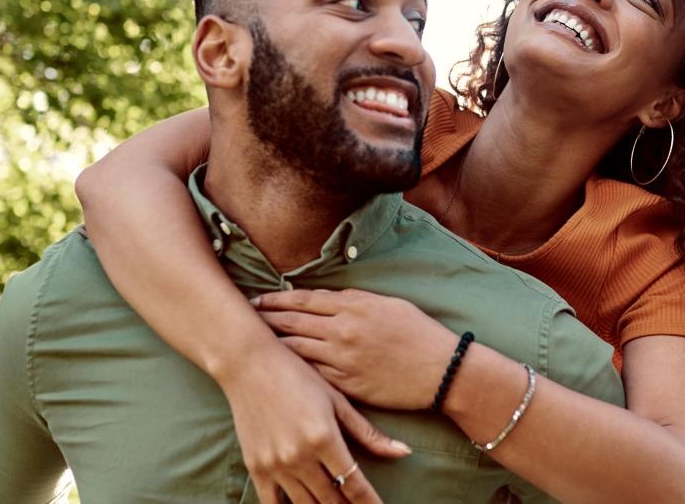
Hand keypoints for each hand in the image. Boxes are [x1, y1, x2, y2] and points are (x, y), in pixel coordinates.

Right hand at [216, 342, 409, 503]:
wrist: (249, 364)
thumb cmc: (298, 376)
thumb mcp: (337, 400)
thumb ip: (368, 433)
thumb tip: (403, 453)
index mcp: (324, 438)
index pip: (354, 485)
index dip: (370, 503)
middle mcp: (299, 456)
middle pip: (331, 501)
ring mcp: (275, 464)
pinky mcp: (255, 467)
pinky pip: (272, 503)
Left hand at [253, 289, 461, 410]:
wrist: (442, 370)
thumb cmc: (419, 334)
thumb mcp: (388, 305)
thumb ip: (354, 300)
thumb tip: (326, 299)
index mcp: (353, 306)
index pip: (303, 300)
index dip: (276, 300)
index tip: (258, 300)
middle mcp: (343, 330)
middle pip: (292, 322)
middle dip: (265, 319)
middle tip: (243, 318)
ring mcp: (342, 359)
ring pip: (295, 349)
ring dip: (271, 345)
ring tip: (251, 344)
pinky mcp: (346, 385)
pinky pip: (311, 375)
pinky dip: (292, 370)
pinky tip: (278, 369)